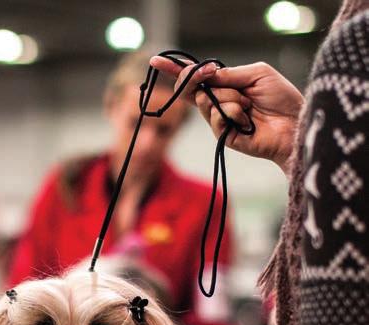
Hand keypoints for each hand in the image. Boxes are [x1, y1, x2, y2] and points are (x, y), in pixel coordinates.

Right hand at [150, 57, 303, 174]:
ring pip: (206, 101)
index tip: (156, 61)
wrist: (294, 125)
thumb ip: (229, 73)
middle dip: (196, 80)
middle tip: (215, 81)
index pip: (197, 77)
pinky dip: (232, 113)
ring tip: (249, 106)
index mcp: (227, 84)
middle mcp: (220, 102)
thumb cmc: (281, 99)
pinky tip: (247, 120)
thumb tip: (205, 74)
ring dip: (229, 99)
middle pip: (193, 89)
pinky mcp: (223, 136)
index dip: (177, 70)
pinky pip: (216, 117)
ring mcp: (220, 120)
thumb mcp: (257, 73)